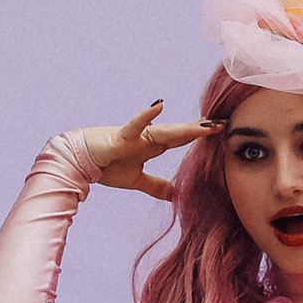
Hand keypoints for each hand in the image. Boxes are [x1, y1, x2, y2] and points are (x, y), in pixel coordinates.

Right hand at [81, 102, 223, 201]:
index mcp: (151, 147)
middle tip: (225, 124)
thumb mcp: (136, 180)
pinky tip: (159, 106)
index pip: (182, 140)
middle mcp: (147, 139)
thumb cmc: (104, 167)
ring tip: (207, 124)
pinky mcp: (120, 138)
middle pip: (180, 134)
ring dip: (186, 128)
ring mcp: (135, 137)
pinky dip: (145, 117)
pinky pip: (134, 126)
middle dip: (202, 130)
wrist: (77, 163)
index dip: (201, 136)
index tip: (223, 131)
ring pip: (165, 131)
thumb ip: (156, 186)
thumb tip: (176, 196)